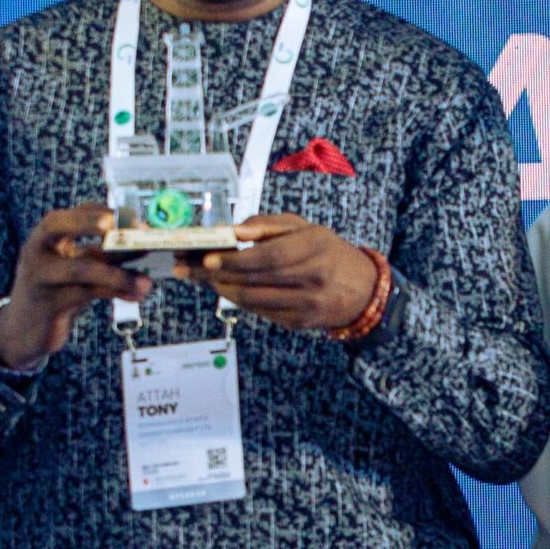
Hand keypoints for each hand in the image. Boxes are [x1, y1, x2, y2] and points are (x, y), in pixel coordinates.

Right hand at [0, 205, 155, 370]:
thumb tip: (142, 246)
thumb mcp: (77, 270)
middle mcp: (36, 251)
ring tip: (146, 281)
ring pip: (81, 268)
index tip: (127, 216)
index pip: (68, 214)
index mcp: (43, 238)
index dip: (96, 211)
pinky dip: (116, 293)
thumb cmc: (57, 293)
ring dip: (118, 274)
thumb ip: (103, 256)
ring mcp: (39, 277)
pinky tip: (136, 294)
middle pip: (58, 226)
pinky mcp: (48, 304)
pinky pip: (86, 294)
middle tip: (118, 225)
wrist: (25, 331)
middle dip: (88, 221)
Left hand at [181, 215, 380, 332]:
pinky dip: (237, 299)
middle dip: (215, 274)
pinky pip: (260, 311)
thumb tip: (233, 232)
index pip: (269, 257)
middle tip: (187, 267)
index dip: (235, 259)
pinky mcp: (298, 322)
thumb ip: (267, 225)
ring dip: (221, 289)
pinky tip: (224, 287)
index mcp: (315, 248)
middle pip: (254, 280)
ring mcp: (306, 305)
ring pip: (252, 300)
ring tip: (199, 277)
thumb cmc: (328, 252)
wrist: (362, 291)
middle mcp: (313, 279)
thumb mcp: (305, 227)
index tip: (207, 258)